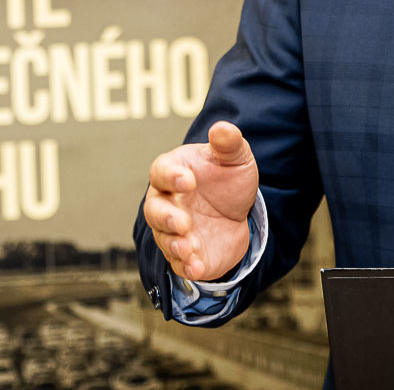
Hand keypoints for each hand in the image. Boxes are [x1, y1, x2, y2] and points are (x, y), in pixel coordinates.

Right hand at [142, 121, 259, 281]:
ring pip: (165, 239)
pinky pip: (180, 264)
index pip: (161, 172)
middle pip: (155, 211)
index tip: (188, 180)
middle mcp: (167, 203)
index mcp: (173, 173)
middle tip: (182, 221)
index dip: (171, 176)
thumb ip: (228, 143)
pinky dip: (187, 267)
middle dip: (166, 217)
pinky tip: (197, 267)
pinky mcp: (185, 255)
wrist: (239, 212)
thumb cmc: (227, 179)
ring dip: (175, 244)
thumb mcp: (235, 157)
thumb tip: (222, 128)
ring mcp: (174, 232)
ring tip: (189, 247)